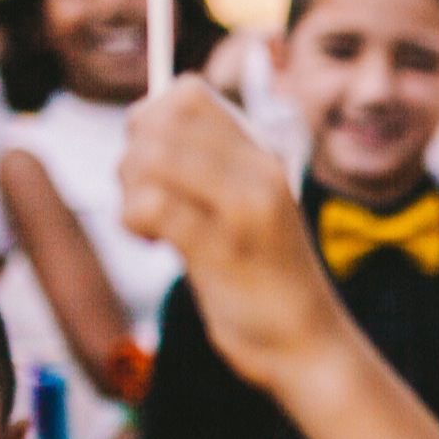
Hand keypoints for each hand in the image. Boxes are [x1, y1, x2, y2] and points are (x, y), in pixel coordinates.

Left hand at [119, 75, 350, 400]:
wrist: (309, 345)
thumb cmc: (266, 281)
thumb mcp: (248, 210)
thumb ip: (209, 168)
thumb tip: (144, 127)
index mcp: (263, 157)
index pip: (189, 93)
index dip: (151, 118)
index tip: (152, 164)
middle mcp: (257, 173)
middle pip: (162, 120)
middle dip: (132, 155)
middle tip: (142, 199)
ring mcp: (243, 209)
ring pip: (151, 159)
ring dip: (129, 190)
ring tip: (147, 226)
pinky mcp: (223, 249)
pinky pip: (153, 207)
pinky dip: (135, 221)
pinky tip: (150, 243)